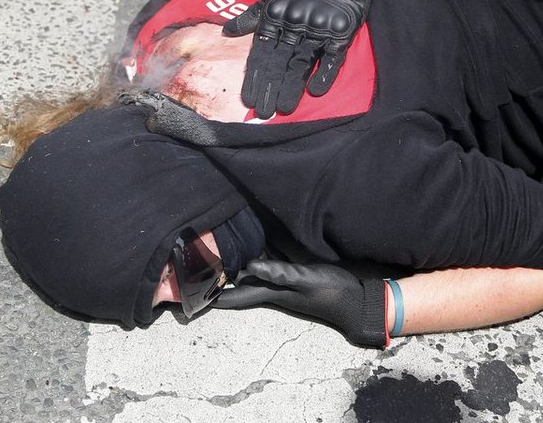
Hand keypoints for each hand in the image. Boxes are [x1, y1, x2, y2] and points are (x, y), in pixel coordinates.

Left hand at [213, 258, 386, 346]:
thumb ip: (280, 273)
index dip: (211, 297)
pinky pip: (268, 263)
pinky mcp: (293, 273)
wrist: (355, 300)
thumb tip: (249, 267)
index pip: (234, 296)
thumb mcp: (306, 280)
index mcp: (271, 293)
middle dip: (218, 277)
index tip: (187, 297)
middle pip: (238, 283)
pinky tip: (253, 242)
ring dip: (235, 264)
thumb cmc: (331, 292)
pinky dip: (257, 255)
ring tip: (217, 251)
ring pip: (251, 272)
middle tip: (197, 264)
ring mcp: (282, 282)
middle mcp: (271, 288)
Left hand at [223, 0, 376, 118]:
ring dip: (292, 88)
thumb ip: (250, 18)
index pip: (261, 55)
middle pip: (279, 64)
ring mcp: (317, 29)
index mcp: (275, 20)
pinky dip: (325, 74)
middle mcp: (293, 26)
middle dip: (270, 89)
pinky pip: (332, 57)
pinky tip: (316, 92)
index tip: (248, 100)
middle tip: (263, 113)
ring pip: (301, 64)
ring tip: (284, 109)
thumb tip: (225, 32)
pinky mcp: (340, 31)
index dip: (255, 78)